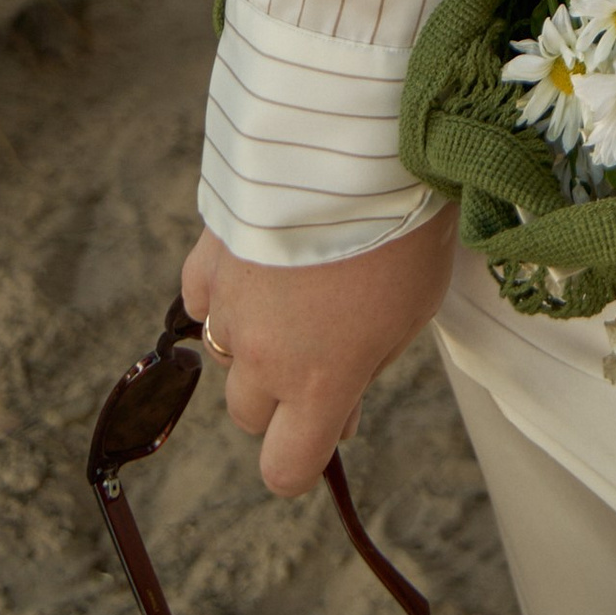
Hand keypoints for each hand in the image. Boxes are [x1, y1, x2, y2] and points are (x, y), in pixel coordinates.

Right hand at [182, 211, 458, 496]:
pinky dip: (224, 293)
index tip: (320, 435)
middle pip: (250, 413)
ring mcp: (229, 310)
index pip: (286, 469)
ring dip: (253, 338)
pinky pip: (203, 300)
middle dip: (280, 393)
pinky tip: (256, 265)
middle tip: (319, 343)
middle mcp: (265, 359)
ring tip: (296, 288)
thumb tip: (340, 417)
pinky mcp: (207, 259)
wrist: (353, 146)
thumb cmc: (401, 228)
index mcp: (320, 384)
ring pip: (225, 355)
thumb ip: (369, 371)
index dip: (301, 461)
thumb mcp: (413, 311)